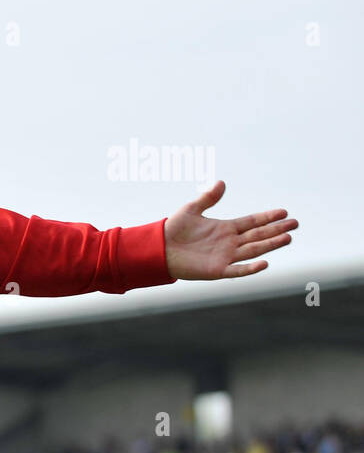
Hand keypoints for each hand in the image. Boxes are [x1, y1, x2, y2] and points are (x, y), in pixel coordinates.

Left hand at [164, 180, 296, 280]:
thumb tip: (221, 182)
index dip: (268, 217)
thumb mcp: (192, 209)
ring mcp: (225, 257)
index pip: (252, 222)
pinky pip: (238, 270)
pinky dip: (251, 268)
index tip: (284, 212)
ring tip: (288, 237)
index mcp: (225, 228)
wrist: (158, 249)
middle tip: (295, 223)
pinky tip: (265, 263)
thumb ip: (208, 198)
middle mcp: (229, 243)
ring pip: (253, 250)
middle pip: (258, 235)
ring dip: (270, 245)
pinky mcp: (217, 270)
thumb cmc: (174, 229)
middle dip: (276, 230)